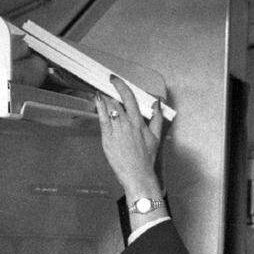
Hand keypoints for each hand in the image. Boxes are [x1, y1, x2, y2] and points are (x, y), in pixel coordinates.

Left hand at [95, 76, 165, 195]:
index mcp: (138, 122)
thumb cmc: (146, 158)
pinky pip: (102, 119)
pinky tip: (96, 101)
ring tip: (99, 95)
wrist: (137, 175)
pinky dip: (99, 107)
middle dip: (110, 94)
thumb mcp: (156, 136)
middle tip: (105, 90)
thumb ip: (157, 118)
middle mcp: (127, 124)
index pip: (129, 97)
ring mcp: (116, 131)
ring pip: (108, 108)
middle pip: (116, 101)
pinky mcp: (107, 138)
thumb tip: (157, 103)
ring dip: (103, 99)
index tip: (114, 79)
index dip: (120, 85)